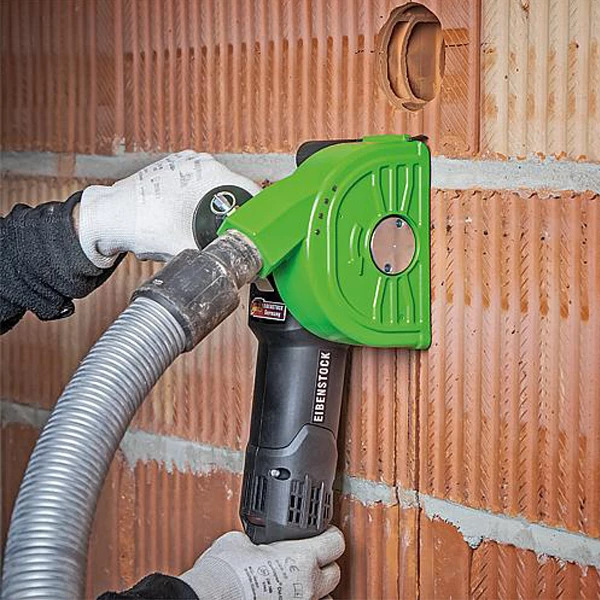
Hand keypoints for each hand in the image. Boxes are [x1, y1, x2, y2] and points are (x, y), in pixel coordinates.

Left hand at [78, 151, 260, 267]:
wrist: (109, 216)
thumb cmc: (140, 222)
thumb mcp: (186, 246)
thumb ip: (216, 256)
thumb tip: (237, 266)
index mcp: (211, 173)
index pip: (252, 191)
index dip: (259, 215)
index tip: (259, 229)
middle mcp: (200, 162)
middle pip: (233, 190)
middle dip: (233, 213)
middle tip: (228, 233)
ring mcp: (186, 162)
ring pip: (214, 188)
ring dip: (214, 207)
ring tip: (201, 225)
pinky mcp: (173, 168)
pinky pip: (197, 186)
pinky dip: (197, 201)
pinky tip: (186, 216)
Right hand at [179, 527, 344, 599]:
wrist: (209, 598)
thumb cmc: (225, 572)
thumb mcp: (242, 540)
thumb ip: (259, 540)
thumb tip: (255, 541)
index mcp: (302, 558)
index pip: (336, 542)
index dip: (330, 533)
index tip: (323, 532)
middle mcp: (308, 585)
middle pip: (334, 572)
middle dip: (324, 563)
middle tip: (309, 556)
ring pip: (325, 597)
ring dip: (315, 588)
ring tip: (298, 581)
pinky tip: (287, 594)